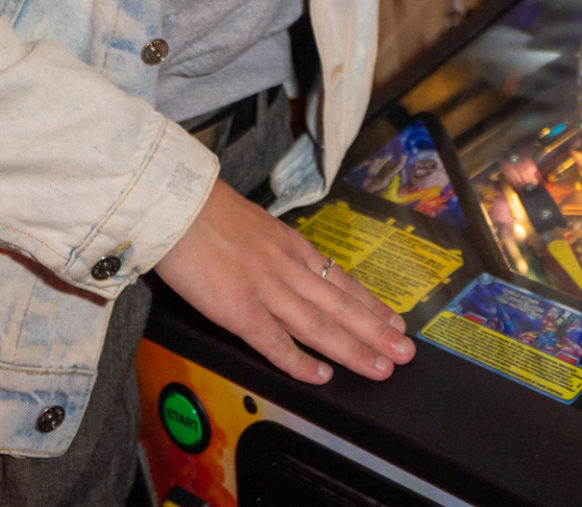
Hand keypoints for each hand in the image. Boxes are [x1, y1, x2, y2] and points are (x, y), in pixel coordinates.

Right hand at [153, 178, 414, 385]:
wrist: (176, 205)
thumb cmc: (207, 213)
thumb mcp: (256, 226)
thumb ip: (275, 250)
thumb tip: (289, 264)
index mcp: (291, 247)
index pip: (340, 280)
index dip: (370, 304)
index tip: (395, 321)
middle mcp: (288, 268)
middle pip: (341, 305)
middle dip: (376, 330)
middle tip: (405, 352)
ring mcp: (266, 289)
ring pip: (320, 324)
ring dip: (354, 348)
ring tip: (382, 367)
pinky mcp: (238, 308)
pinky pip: (275, 341)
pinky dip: (300, 360)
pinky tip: (322, 376)